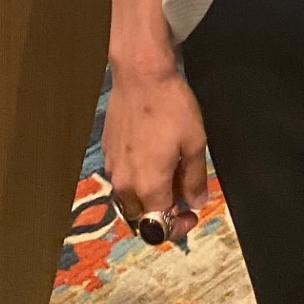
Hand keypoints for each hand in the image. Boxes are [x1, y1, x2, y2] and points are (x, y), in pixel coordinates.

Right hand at [102, 57, 208, 242]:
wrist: (140, 76)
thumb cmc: (172, 107)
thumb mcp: (194, 143)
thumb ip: (194, 178)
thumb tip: (196, 202)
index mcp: (149, 186)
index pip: (160, 225)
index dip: (179, 227)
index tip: (192, 214)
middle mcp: (125, 184)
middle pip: (140, 218)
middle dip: (161, 216)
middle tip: (181, 199)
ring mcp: (111, 168)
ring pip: (128, 200)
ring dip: (147, 199)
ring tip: (168, 177)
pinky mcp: (106, 152)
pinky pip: (121, 178)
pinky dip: (137, 180)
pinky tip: (152, 159)